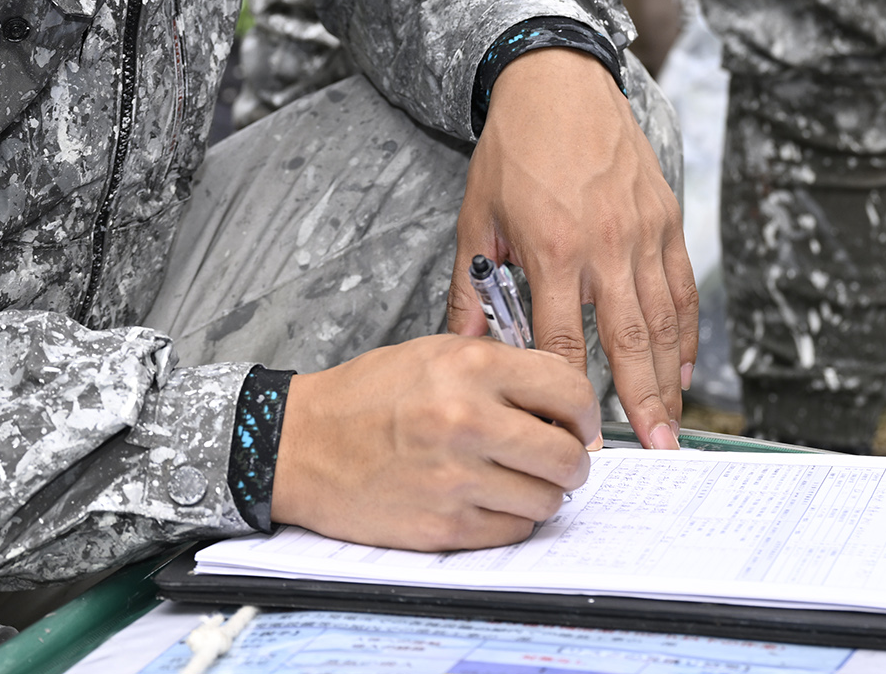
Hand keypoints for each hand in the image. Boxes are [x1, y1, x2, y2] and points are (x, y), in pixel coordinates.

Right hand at [269, 334, 598, 548]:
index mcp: (470, 368)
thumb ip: (500, 371)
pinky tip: (485, 499)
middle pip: (568, 455)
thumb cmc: (364, 399)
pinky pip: (513, 531)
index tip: (578, 422)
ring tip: (511, 478)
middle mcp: (468, 420)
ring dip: (540, 494)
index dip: (585, 412)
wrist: (300, 444)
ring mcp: (456, 478)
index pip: (569, 391)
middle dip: (571, 461)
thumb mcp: (434, 355)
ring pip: (547, 501)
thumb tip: (561, 405)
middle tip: (555, 458)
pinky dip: (509, 520)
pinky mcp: (443, 525)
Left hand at [446, 49, 695, 449]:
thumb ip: (472, 288)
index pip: (564, 342)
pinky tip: (684, 366)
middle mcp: (604, 246)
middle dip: (641, 402)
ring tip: (672, 424)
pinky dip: (686, 331)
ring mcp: (642, 232)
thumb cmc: (512, 151)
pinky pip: (682, 287)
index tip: (575, 437)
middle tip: (655, 452)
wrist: (557, 83)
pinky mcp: (666, 218)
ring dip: (669, 377)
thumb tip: (462, 348)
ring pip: (663, 320)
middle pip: (627, 341)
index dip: (571, 396)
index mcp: (552, 250)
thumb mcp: (477, 217)